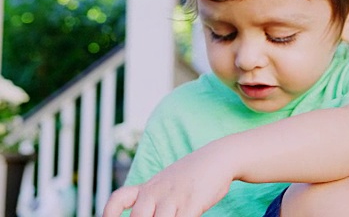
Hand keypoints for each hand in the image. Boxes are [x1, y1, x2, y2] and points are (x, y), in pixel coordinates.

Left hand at [103, 149, 233, 216]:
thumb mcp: (167, 182)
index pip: (120, 198)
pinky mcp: (192, 202)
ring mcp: (174, 196)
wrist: (218, 157)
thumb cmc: (192, 175)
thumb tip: (143, 212)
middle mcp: (158, 191)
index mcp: (149, 186)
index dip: (109, 214)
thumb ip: (153, 197)